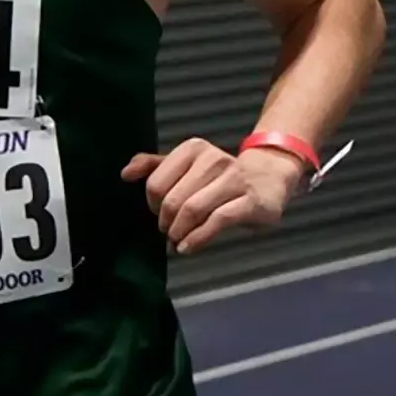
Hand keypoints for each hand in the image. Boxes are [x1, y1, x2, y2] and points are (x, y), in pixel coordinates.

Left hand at [120, 138, 300, 253]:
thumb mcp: (188, 165)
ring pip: (193, 210)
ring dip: (179, 232)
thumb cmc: (221, 176)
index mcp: (194, 149)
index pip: (156, 182)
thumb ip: (155, 166)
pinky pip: (217, 221)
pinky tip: (188, 247)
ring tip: (177, 241)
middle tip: (168, 231)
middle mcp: (213, 160)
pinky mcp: (250, 201)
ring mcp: (234, 180)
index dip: (152, 204)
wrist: (269, 176)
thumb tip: (125, 174)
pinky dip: (197, 238)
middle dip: (165, 222)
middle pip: (172, 199)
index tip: (158, 214)